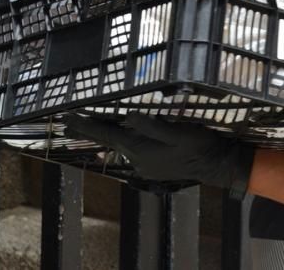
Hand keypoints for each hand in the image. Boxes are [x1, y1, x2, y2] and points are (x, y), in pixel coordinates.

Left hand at [63, 113, 254, 196]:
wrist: (217, 166)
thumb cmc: (198, 146)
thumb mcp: (177, 131)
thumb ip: (151, 125)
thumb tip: (128, 116)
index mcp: (140, 150)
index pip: (106, 136)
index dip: (86, 125)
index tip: (66, 118)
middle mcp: (138, 161)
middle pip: (110, 142)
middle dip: (90, 131)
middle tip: (69, 122)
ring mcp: (146, 166)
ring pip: (121, 147)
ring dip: (106, 136)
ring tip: (91, 126)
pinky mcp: (155, 167)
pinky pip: (133, 152)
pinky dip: (122, 142)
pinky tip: (121, 137)